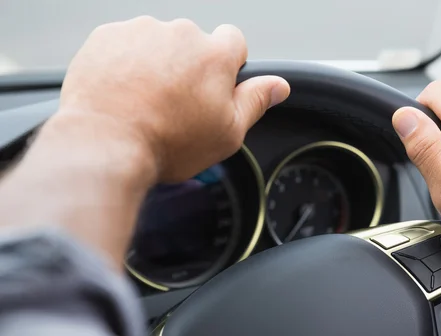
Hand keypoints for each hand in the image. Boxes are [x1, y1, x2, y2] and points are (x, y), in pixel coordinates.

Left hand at [58, 16, 289, 181]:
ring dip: (156, 64)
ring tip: (145, 101)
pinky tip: (123, 93)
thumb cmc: (167, 142)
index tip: (214, 84)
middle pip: (193, 43)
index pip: (234, 41)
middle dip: (188, 67)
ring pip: (157, 43)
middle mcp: (180, 34)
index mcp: (214, 55)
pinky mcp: (107, 37)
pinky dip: (125, 64)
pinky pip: (124, 45)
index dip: (227, 65)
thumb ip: (256, 102)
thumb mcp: (227, 133)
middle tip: (176, 103)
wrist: (104, 142)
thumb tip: (278, 86)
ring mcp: (141, 31)